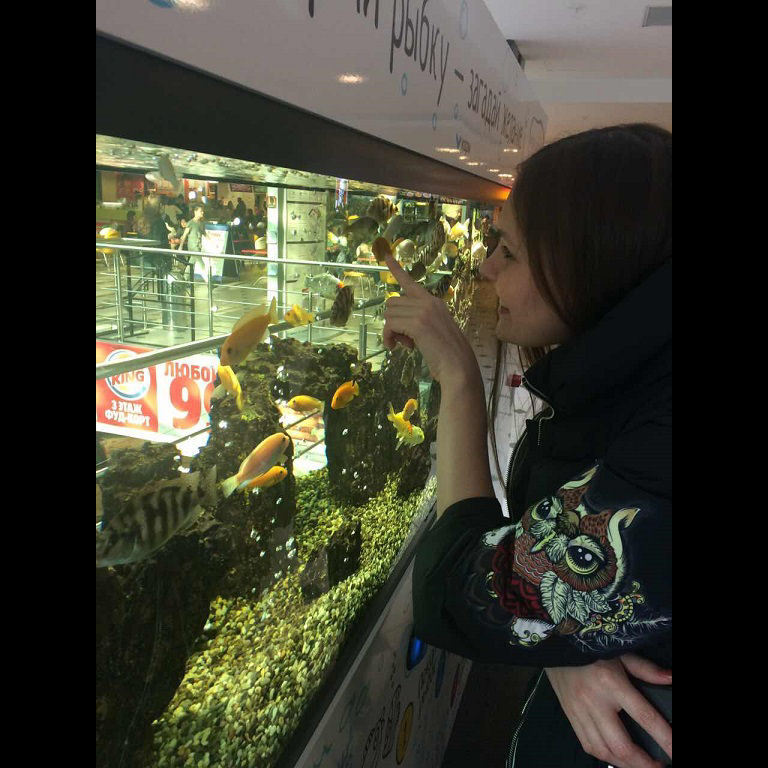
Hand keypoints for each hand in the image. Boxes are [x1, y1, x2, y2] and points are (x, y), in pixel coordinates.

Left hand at [381, 250, 477, 383]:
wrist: (459, 366)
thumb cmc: (447, 355)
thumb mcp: (433, 331)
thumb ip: (417, 321)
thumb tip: (394, 324)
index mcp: (434, 302)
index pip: (410, 283)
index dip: (396, 270)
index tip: (386, 256)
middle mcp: (428, 302)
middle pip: (393, 303)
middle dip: (393, 322)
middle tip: (404, 339)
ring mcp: (423, 311)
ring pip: (389, 314)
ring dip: (391, 331)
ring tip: (405, 345)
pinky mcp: (417, 324)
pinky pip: (390, 325)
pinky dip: (388, 338)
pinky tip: (396, 348)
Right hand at [546, 654, 671, 767]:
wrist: (554, 644)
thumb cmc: (591, 648)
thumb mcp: (621, 653)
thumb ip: (647, 669)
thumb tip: (670, 678)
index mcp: (611, 682)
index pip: (644, 716)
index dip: (665, 738)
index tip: (676, 752)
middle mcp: (594, 700)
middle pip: (621, 745)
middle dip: (644, 763)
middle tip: (660, 765)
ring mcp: (579, 710)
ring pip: (604, 750)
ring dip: (625, 764)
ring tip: (641, 765)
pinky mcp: (569, 715)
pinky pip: (587, 745)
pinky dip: (605, 756)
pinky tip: (616, 757)